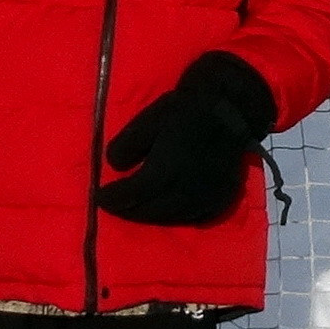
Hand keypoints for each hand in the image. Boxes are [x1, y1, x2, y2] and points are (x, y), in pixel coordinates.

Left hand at [96, 52, 276, 226]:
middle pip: (148, 212)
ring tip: (136, 209)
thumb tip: (115, 168)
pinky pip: (193, 219)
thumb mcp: (149, 120)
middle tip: (114, 206)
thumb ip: (126, 146)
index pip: (130, 196)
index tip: (98, 197)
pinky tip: (167, 210)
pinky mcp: (220, 201)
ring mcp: (204, 200)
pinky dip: (175, 217)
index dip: (111, 199)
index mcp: (164, 172)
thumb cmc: (186, 111)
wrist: (231, 109)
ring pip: (169, 218)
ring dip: (149, 216)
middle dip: (127, 211)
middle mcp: (184, 193)